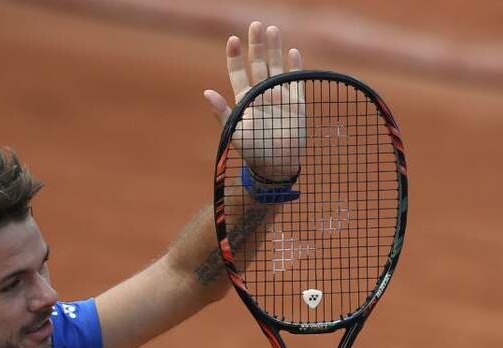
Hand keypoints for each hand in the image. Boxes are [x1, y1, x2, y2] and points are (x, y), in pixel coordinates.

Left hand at [204, 21, 305, 180]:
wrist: (276, 166)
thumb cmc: (252, 151)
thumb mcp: (234, 131)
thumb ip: (222, 112)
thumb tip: (206, 92)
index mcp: (244, 99)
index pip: (237, 72)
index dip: (234, 56)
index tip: (232, 40)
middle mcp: (261, 94)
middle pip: (258, 64)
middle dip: (256, 45)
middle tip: (255, 25)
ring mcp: (279, 97)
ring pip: (276, 67)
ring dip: (275, 49)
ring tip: (272, 30)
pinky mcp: (296, 103)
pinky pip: (296, 81)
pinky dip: (295, 67)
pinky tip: (292, 52)